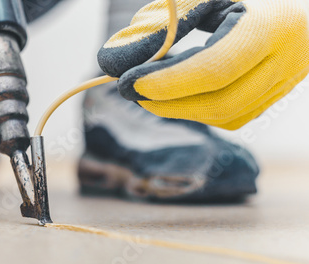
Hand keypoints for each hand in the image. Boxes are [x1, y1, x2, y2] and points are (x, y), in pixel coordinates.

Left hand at [98, 0, 308, 129]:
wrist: (283, 1)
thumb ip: (161, 23)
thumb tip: (110, 61)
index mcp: (273, 25)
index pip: (216, 67)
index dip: (167, 81)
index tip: (127, 83)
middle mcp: (288, 60)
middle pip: (221, 102)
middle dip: (168, 102)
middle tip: (130, 90)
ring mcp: (285, 83)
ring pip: (226, 115)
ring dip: (178, 108)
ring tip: (147, 90)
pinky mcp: (274, 96)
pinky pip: (231, 116)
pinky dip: (196, 109)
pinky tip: (176, 93)